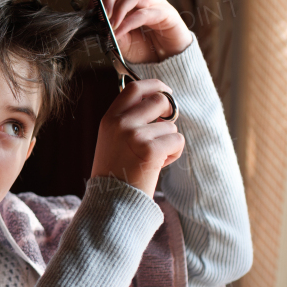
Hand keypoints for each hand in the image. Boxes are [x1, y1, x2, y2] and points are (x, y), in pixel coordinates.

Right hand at [91, 79, 183, 196]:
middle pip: (159, 100)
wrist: (111, 200)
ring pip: (171, 125)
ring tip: (153, 158)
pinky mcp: (150, 150)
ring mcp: (134, 135)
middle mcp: (120, 123)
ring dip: (169, 141)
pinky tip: (158, 165)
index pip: (134, 88)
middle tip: (167, 127)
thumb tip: (161, 102)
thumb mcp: (112, 139)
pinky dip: (174, 154)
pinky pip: (177, 140)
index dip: (155, 86)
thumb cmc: (116, 172)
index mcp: (109, 118)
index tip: (165, 92)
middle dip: (170, 112)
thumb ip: (128, 119)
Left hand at [100, 0, 190, 63]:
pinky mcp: (167, 14)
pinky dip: (129, 22)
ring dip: (119, 8)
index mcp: (128, 4)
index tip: (89, 12)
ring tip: (110, 25)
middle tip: (100, 15)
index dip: (98, 0)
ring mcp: (155, 4)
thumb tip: (97, 27)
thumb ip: (111, 34)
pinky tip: (119, 32)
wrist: (168, 61)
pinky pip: (146, 13)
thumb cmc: (145, 50)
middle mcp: (141, 0)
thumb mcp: (122, 43)